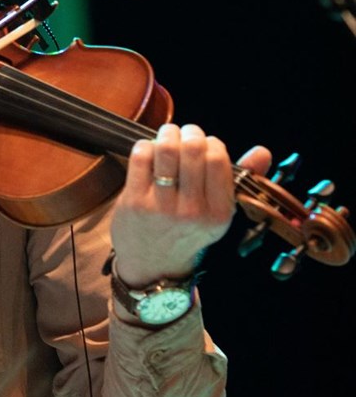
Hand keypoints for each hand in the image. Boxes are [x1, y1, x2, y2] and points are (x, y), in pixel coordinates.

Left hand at [109, 123, 271, 285]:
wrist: (154, 264)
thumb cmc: (188, 229)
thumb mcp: (218, 212)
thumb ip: (241, 179)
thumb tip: (263, 151)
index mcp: (218, 213)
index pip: (218, 160)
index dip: (211, 143)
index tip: (206, 144)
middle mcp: (192, 212)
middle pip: (192, 150)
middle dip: (189, 132)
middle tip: (185, 134)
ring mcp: (161, 207)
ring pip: (166, 150)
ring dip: (167, 134)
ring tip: (168, 136)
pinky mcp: (134, 202)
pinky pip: (141, 158)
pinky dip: (145, 146)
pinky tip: (149, 152)